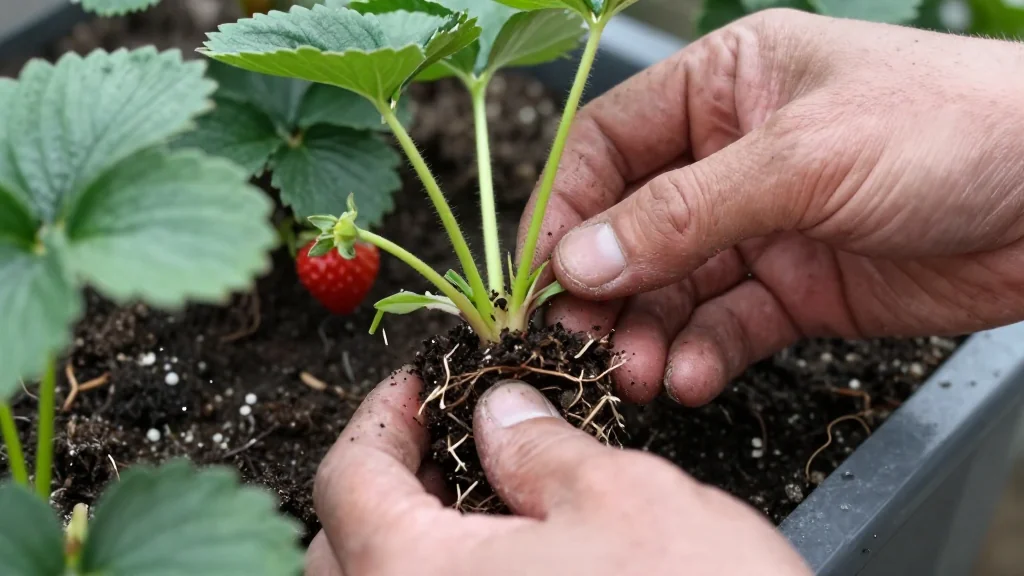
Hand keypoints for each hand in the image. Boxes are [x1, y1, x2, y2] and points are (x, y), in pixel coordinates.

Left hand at [306, 371, 809, 575]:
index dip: (383, 415)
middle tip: (448, 434)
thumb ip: (543, 446)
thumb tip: (500, 409)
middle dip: (389, 477)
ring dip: (418, 535)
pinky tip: (513, 558)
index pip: (348, 479)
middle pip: (346, 546)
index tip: (422, 382)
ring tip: (486, 491)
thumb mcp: (626, 500)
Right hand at [517, 8, 1023, 406]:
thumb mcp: (802, 159)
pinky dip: (703, 355)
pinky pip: (727, 326)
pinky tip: (691, 376)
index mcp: (724, 88)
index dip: (569, 208)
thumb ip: (684, 213)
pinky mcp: (796, 290)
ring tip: (635, 372)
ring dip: (647, 332)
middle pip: (632, 226)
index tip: (545, 272)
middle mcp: (731, 156)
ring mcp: (763, 227)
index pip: (610, 146)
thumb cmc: (952, 129)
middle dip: (604, 285)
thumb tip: (580, 258)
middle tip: (582, 338)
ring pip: (674, 287)